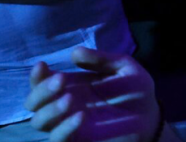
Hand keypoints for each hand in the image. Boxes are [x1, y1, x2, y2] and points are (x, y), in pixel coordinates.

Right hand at [26, 47, 162, 141]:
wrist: (151, 117)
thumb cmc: (135, 92)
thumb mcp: (124, 68)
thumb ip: (101, 60)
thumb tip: (74, 52)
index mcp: (72, 87)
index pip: (42, 82)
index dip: (37, 75)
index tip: (42, 65)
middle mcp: (64, 106)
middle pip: (33, 102)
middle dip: (41, 90)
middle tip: (61, 80)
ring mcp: (68, 125)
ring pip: (39, 121)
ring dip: (50, 109)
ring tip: (71, 98)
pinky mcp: (76, 140)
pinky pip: (57, 139)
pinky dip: (65, 127)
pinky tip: (81, 115)